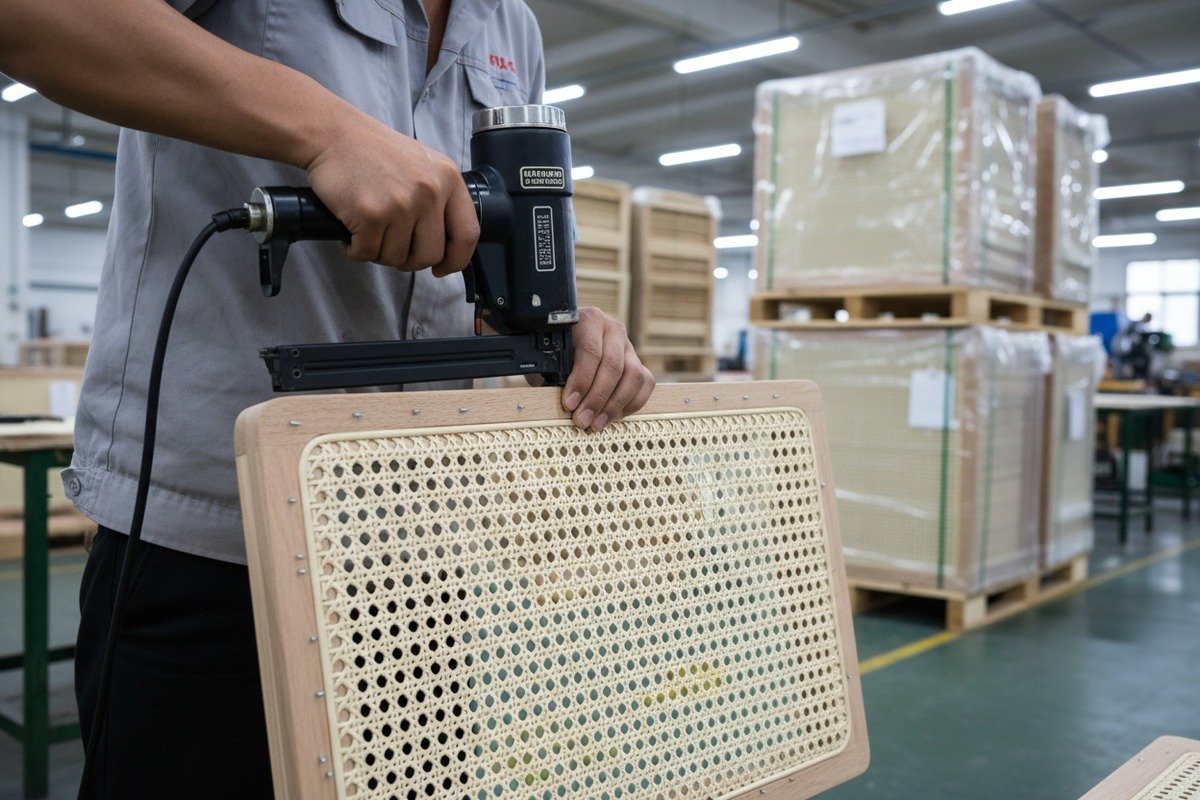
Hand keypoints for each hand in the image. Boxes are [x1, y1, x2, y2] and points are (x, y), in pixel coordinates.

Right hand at [305, 114, 478, 275]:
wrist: (334, 134)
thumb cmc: (374, 151)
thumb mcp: (423, 164)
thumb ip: (440, 198)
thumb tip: (446, 242)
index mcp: (448, 179)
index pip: (467, 234)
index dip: (456, 259)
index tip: (442, 268)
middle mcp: (430, 192)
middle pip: (430, 254)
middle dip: (409, 260)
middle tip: (391, 246)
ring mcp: (401, 204)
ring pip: (396, 257)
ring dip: (378, 251)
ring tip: (368, 229)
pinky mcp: (371, 215)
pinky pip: (367, 253)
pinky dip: (356, 249)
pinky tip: (352, 231)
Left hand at [562, 307, 654, 431]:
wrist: (571, 340)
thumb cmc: (557, 349)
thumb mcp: (550, 355)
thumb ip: (553, 371)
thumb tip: (559, 398)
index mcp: (589, 320)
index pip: (590, 352)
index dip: (581, 381)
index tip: (569, 404)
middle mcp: (613, 329)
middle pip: (613, 366)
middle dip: (597, 398)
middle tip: (583, 420)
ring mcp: (629, 346)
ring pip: (633, 376)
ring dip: (615, 405)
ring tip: (597, 423)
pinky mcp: (639, 362)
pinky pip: (645, 384)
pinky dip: (632, 403)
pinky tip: (613, 416)